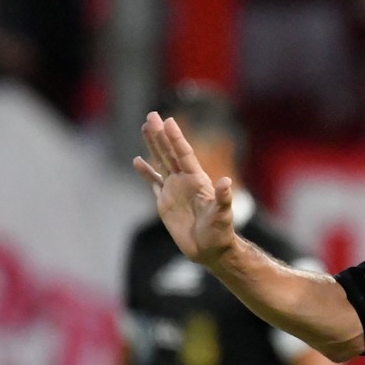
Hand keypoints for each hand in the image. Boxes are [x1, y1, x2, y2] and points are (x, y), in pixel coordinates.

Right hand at [133, 112, 236, 264]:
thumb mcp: (223, 215)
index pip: (184, 154)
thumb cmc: (220, 232)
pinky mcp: (165, 202)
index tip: (168, 120)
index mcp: (197, 180)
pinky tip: (137, 160)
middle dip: (160, 134)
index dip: (176, 138)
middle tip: (151, 115)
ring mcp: (174, 189)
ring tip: (144, 127)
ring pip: (161, 162)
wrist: (210, 249)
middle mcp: (184, 180)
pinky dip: (145, 172)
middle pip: (170, 152)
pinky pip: (153, 182)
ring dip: (153, 145)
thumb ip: (223, 199)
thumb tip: (227, 182)